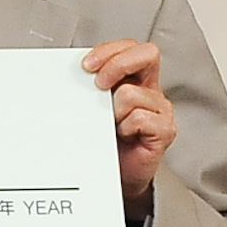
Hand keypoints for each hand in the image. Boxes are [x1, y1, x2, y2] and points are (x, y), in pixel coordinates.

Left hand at [82, 39, 174, 216]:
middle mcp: (149, 90)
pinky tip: (122, 136)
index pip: (130, 48)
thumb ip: (86, 90)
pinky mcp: (164, 130)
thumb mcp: (90, 109)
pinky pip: (141, 118)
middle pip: (147, 54)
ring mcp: (159, 109)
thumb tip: (61, 76)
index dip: (110, 50)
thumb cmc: (102, 143)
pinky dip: (125, 127)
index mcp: (133, 79)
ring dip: (113, 110)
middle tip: (98, 84)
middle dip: (117, 64)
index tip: (86, 65)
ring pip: (133, 93)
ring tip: (109, 125)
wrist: (114, 178)